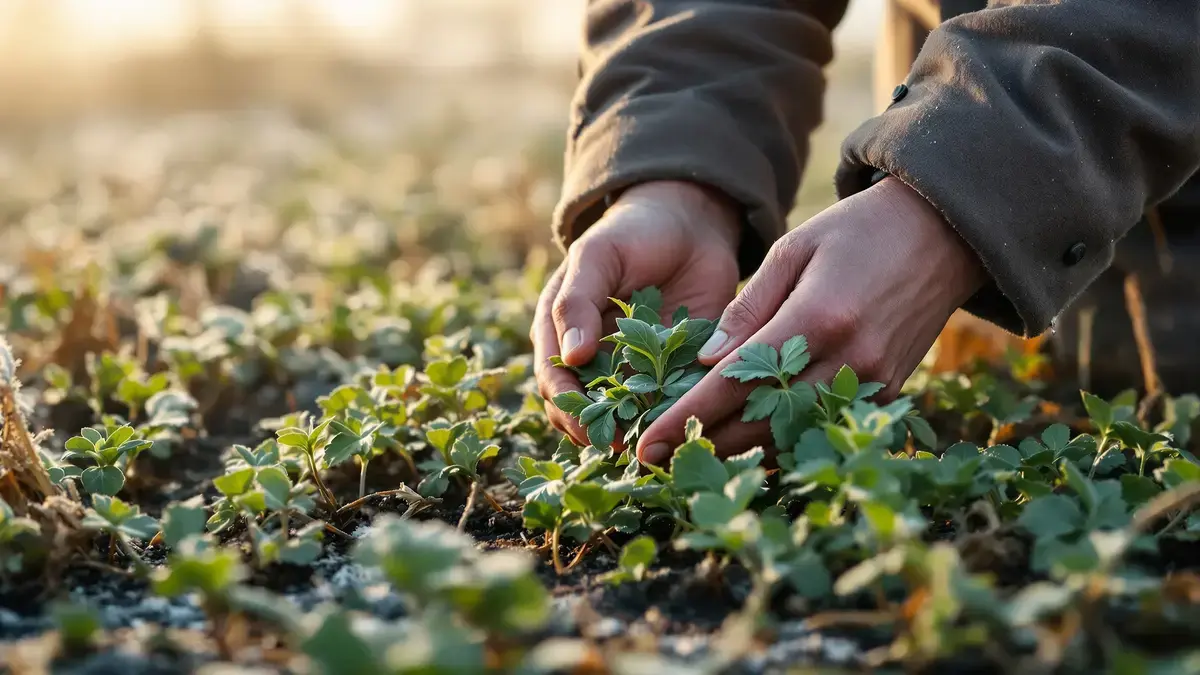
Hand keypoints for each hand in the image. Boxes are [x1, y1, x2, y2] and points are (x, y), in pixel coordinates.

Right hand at [533, 181, 741, 446]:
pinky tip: (682, 429)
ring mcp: (629, 369)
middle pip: (582, 409)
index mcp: (560, 331)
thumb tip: (570, 356)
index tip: (589, 425)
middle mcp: (590, 359)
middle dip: (598, 431)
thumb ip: (577, 301)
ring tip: (652, 445)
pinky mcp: (669, 373)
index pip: (554, 381)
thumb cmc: (630, 233)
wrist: (688, 223)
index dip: (568, 407)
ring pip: (622, 415)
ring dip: (632, 433)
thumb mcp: (596, 257)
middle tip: (623, 446)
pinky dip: (670, 419)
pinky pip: (665, 405)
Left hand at [636, 177, 987, 464]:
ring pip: (792, 436)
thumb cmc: (858, 231)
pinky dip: (784, 443)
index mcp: (817, 317)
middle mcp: (848, 359)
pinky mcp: (889, 392)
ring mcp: (873, 381)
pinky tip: (748, 447)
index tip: (647, 441)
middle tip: (658, 457)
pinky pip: (824, 430)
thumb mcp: (794, 250)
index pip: (735, 382)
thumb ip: (749, 307)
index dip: (686, 416)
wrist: (943, 234)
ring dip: (741, 453)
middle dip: (705, 443)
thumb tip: (706, 363)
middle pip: (760, 421)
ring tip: (693, 458)